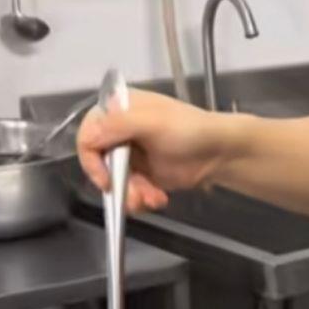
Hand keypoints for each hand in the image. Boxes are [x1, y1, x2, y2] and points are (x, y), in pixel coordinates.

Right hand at [77, 88, 232, 213]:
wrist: (220, 153)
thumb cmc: (190, 129)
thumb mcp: (153, 122)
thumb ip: (118, 126)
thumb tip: (90, 136)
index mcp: (119, 109)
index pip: (88, 133)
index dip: (91, 159)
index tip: (106, 178)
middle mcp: (120, 131)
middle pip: (99, 163)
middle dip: (117, 184)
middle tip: (134, 195)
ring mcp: (131, 155)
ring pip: (115, 182)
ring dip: (131, 195)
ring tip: (151, 198)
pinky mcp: (143, 175)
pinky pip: (130, 192)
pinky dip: (141, 199)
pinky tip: (158, 198)